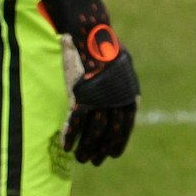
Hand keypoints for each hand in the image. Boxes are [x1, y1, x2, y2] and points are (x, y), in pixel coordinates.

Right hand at [39, 0, 139, 165]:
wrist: (93, 33)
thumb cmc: (106, 48)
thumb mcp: (120, 68)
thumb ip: (119, 87)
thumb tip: (126, 98)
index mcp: (129, 94)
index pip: (126, 126)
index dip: (118, 142)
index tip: (112, 154)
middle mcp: (117, 100)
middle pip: (109, 132)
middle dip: (101, 149)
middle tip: (94, 162)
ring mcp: (100, 99)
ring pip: (92, 131)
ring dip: (86, 147)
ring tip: (81, 159)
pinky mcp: (82, 96)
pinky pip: (75, 121)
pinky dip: (70, 135)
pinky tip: (65, 147)